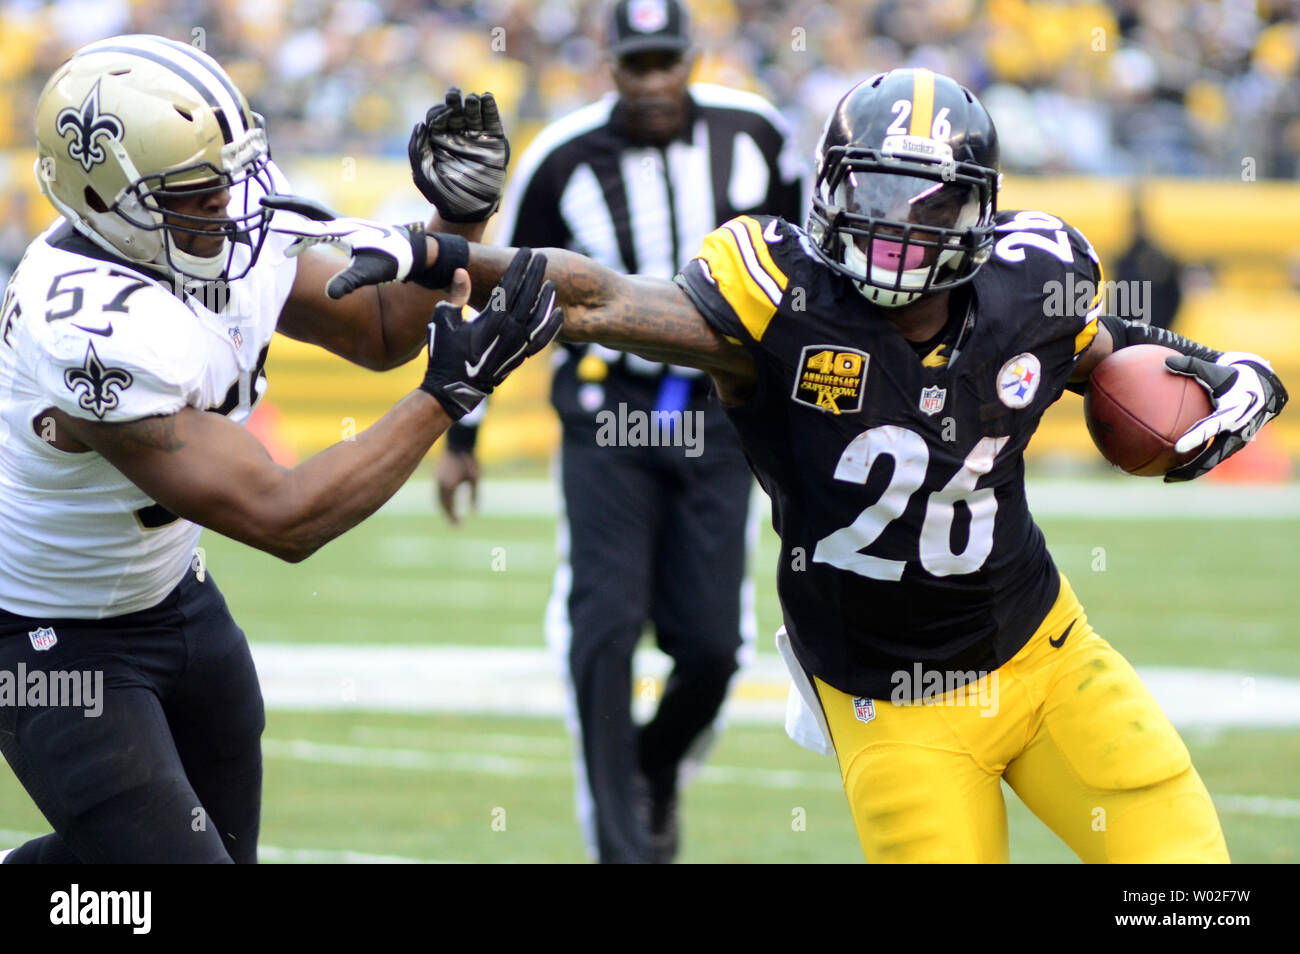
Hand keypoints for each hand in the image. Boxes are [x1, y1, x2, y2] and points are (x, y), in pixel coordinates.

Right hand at [261, 194, 426, 298]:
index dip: (286, 214)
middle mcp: (342, 224)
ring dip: (295, 222)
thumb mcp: (370, 273)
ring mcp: (347, 228)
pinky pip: (322, 230)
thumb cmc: (394, 261)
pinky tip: (299, 245)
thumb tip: (331, 294)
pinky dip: (307, 233)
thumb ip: (350, 282)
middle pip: (308, 211)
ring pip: (314, 220)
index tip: (265, 208)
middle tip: (263, 203)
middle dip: (285, 207)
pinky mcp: (351, 235)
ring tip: (274, 227)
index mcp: (342, 230)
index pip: (309, 219)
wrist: (415, 253)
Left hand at [409, 88, 508, 222]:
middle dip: (454, 101)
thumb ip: (417, 148)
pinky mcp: (493, 144)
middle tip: (454, 94)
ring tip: (471, 98)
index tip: (442, 115)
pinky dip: (491, 109)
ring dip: (472, 103)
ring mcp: (476, 139)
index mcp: (438, 141)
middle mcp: (457, 137)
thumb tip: (420, 124)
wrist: (467, 212)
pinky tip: (487, 98)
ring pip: (474, 114)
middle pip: (456, 111)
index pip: (437, 117)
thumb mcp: (422, 173)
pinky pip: (492, 123)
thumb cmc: (442, 195)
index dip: (439, 112)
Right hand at [420, 248, 561, 418]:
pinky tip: (557, 313)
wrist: (454, 388)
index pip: (511, 286)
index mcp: (492, 319)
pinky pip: (542, 338)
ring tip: (551, 283)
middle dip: (535, 274)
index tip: (526, 252)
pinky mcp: (521, 356)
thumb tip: (461, 271)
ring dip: (546, 298)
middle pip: (528, 296)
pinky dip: (551, 326)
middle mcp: (509, 331)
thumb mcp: (444, 320)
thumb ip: (456, 295)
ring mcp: (518, 345)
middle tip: (542, 257)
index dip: (519, 267)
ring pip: (539, 317)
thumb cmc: (444, 352)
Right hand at [437, 449, 479, 523]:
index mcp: (449, 485)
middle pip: (442, 505)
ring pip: (437, 499)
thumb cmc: (470, 461)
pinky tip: (446, 504)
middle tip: (455, 524)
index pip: (450, 506)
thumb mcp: (475, 479)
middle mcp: (441, 484)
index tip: (459, 525)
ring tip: (450, 516)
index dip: (453, 517)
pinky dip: (441, 501)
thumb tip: (475, 512)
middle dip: (448, 515)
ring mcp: (437, 479)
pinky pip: (437, 492)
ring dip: (443, 509)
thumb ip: (475, 496)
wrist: (459, 443)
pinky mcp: (437, 475)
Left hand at [1164, 351, 1287, 481]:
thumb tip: (1165, 363)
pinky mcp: (1231, 445)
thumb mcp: (1217, 370)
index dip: (1195, 438)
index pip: (1211, 428)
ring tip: (1168, 478)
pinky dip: (1195, 463)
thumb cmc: (1236, 378)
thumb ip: (1191, 367)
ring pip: (1212, 461)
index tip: (1177, 447)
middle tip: (1168, 476)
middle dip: (1191, 469)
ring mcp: (1235, 442)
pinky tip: (1173, 466)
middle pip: (1212, 457)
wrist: (1264, 389)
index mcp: (1232, 414)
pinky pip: (1212, 457)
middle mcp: (1235, 432)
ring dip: (1192, 471)